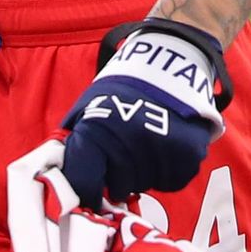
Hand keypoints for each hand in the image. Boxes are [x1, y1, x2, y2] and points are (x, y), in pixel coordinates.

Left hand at [58, 18, 230, 207]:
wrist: (171, 61)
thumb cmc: (123, 88)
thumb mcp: (89, 107)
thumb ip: (77, 143)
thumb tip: (62, 179)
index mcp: (96, 131)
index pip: (83, 182)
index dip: (87, 191)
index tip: (93, 191)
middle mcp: (127, 143)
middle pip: (118, 187)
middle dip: (119, 176)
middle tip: (125, 153)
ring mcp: (159, 149)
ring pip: (146, 185)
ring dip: (145, 172)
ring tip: (147, 142)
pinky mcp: (188, 153)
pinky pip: (172, 181)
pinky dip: (170, 170)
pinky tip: (166, 147)